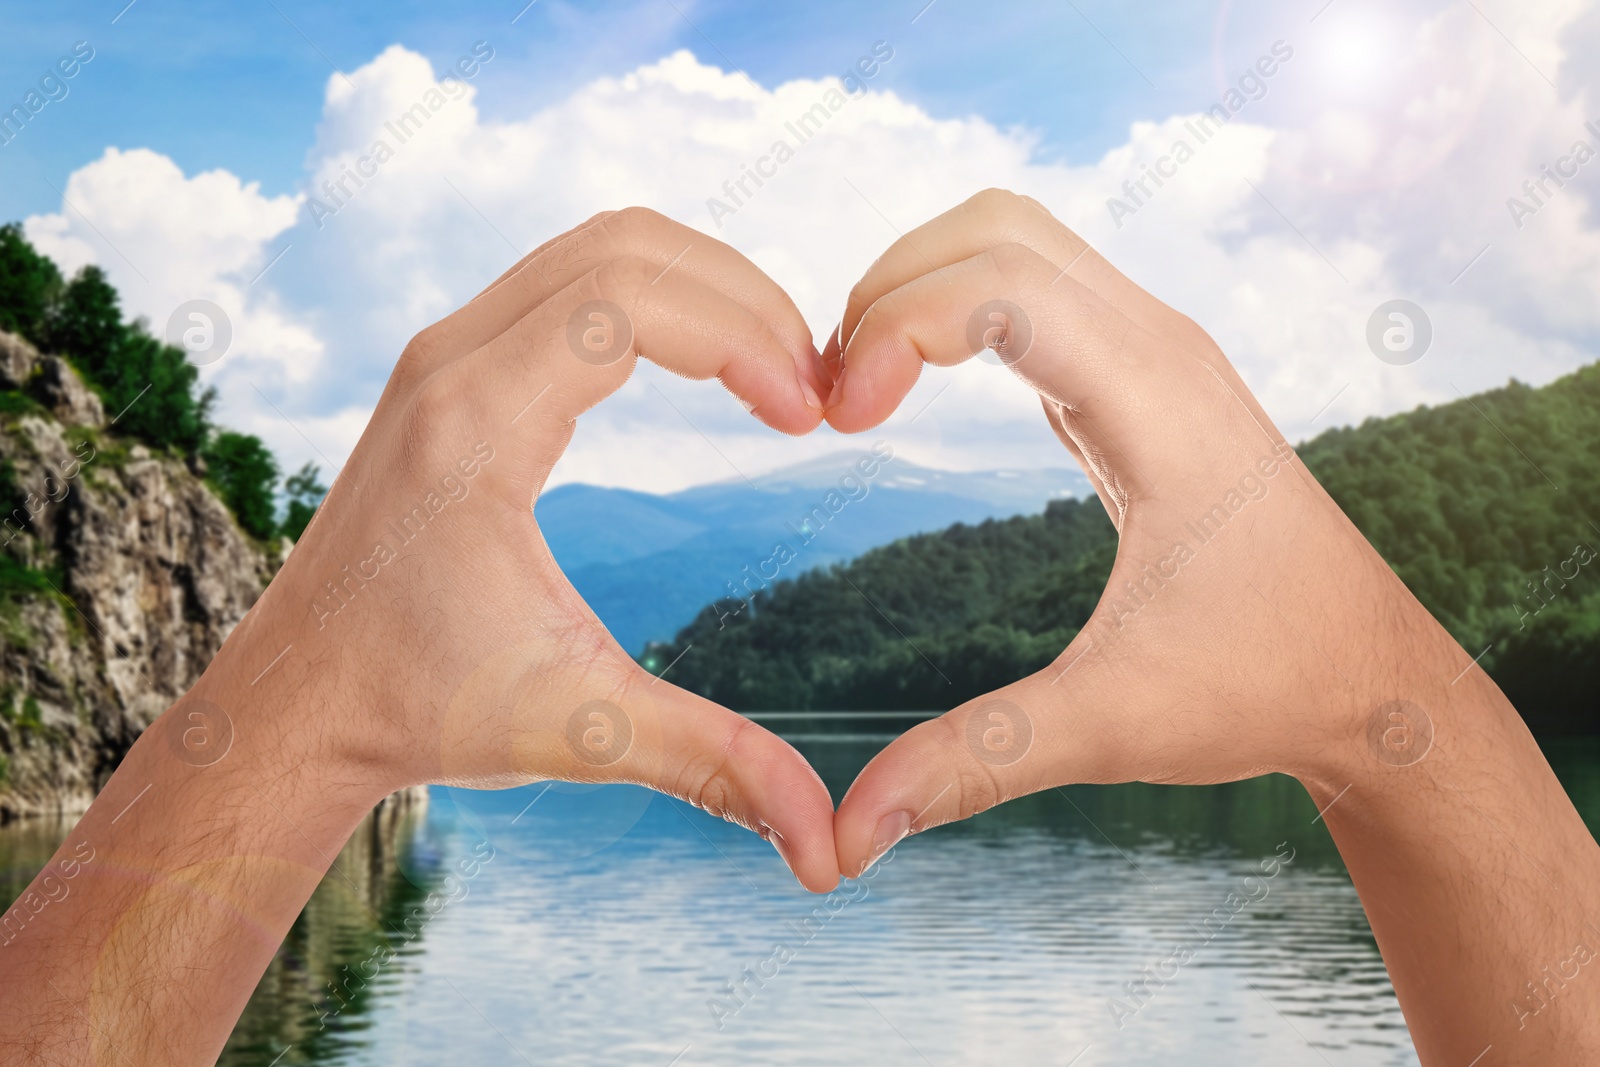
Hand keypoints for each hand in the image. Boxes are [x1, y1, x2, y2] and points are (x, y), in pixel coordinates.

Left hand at [224, 207, 839, 889]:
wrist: (301, 703)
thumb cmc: (421, 709)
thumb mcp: (581, 733)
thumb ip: (712, 766)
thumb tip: (830, 845)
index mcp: (475, 422)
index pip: (632, 300)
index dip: (745, 333)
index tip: (808, 412)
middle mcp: (450, 361)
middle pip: (627, 245)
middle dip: (743, 296)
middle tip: (811, 383)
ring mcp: (444, 353)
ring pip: (599, 248)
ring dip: (703, 289)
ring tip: (775, 373)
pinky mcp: (450, 367)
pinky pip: (571, 281)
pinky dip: (656, 298)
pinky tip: (706, 368)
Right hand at [823, 190, 1599, 1064]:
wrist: (1372, 679)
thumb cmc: (1264, 688)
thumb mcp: (1110, 727)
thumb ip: (973, 763)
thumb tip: (844, 834)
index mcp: (1156, 401)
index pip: (1001, 281)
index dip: (894, 324)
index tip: (837, 420)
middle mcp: (1160, 347)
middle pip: (994, 229)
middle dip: (888, 290)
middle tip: (829, 400)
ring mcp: (1155, 352)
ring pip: (1012, 242)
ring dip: (917, 291)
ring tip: (856, 395)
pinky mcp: (1139, 378)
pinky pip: (1032, 292)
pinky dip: (952, 313)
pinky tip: (906, 393)